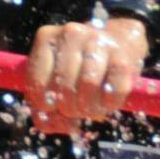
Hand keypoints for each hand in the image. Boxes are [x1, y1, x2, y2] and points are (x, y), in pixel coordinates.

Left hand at [21, 15, 147, 134]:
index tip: (54, 106)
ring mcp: (99, 42)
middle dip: (69, 109)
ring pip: (88, 86)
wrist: (118, 42)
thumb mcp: (53, 83)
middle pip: (63, 88)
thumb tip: (60, 124)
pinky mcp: (122, 57)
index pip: (37, 85)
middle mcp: (71, 34)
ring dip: (90, 108)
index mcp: (46, 38)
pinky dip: (109, 104)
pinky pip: (114, 91)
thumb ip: (45, 113)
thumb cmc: (78, 68)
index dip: (45, 106)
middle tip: (75, 109)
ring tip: (90, 107)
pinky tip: (106, 100)